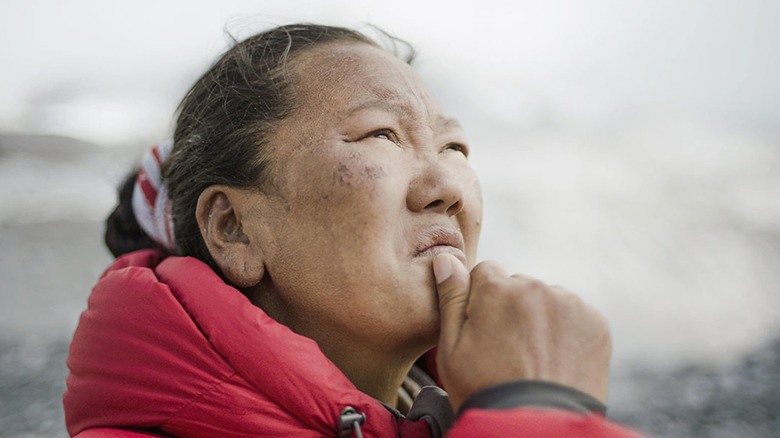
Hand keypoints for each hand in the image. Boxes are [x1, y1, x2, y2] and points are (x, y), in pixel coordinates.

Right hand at [433, 254, 611, 411]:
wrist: (536, 427)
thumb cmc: (485, 389)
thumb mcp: (451, 347)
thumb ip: (451, 298)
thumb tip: (447, 259)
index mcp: (496, 288)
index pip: (485, 273)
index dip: (480, 302)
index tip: (483, 331)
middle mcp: (535, 287)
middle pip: (518, 286)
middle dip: (511, 308)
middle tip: (507, 349)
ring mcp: (569, 304)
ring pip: (547, 300)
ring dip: (539, 318)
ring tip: (533, 358)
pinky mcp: (595, 323)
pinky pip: (573, 316)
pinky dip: (565, 332)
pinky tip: (555, 360)